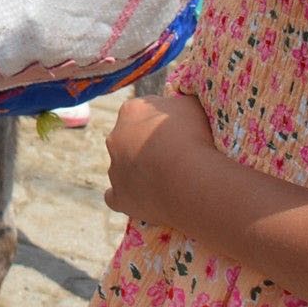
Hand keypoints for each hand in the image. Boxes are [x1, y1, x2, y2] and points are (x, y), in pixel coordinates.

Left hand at [102, 89, 215, 227]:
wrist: (188, 178)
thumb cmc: (192, 137)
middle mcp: (115, 138)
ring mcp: (114, 169)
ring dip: (139, 173)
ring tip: (168, 183)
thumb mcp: (191, 106)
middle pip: (129, 140)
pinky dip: (127, 198)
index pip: (143, 112)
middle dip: (147, 147)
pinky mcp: (119, 197)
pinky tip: (143, 201)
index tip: (179, 134)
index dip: (161, 124)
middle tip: (174, 159)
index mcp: (131, 111)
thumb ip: (178, 105)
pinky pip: (115, 197)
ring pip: (123, 168)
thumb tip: (176, 107)